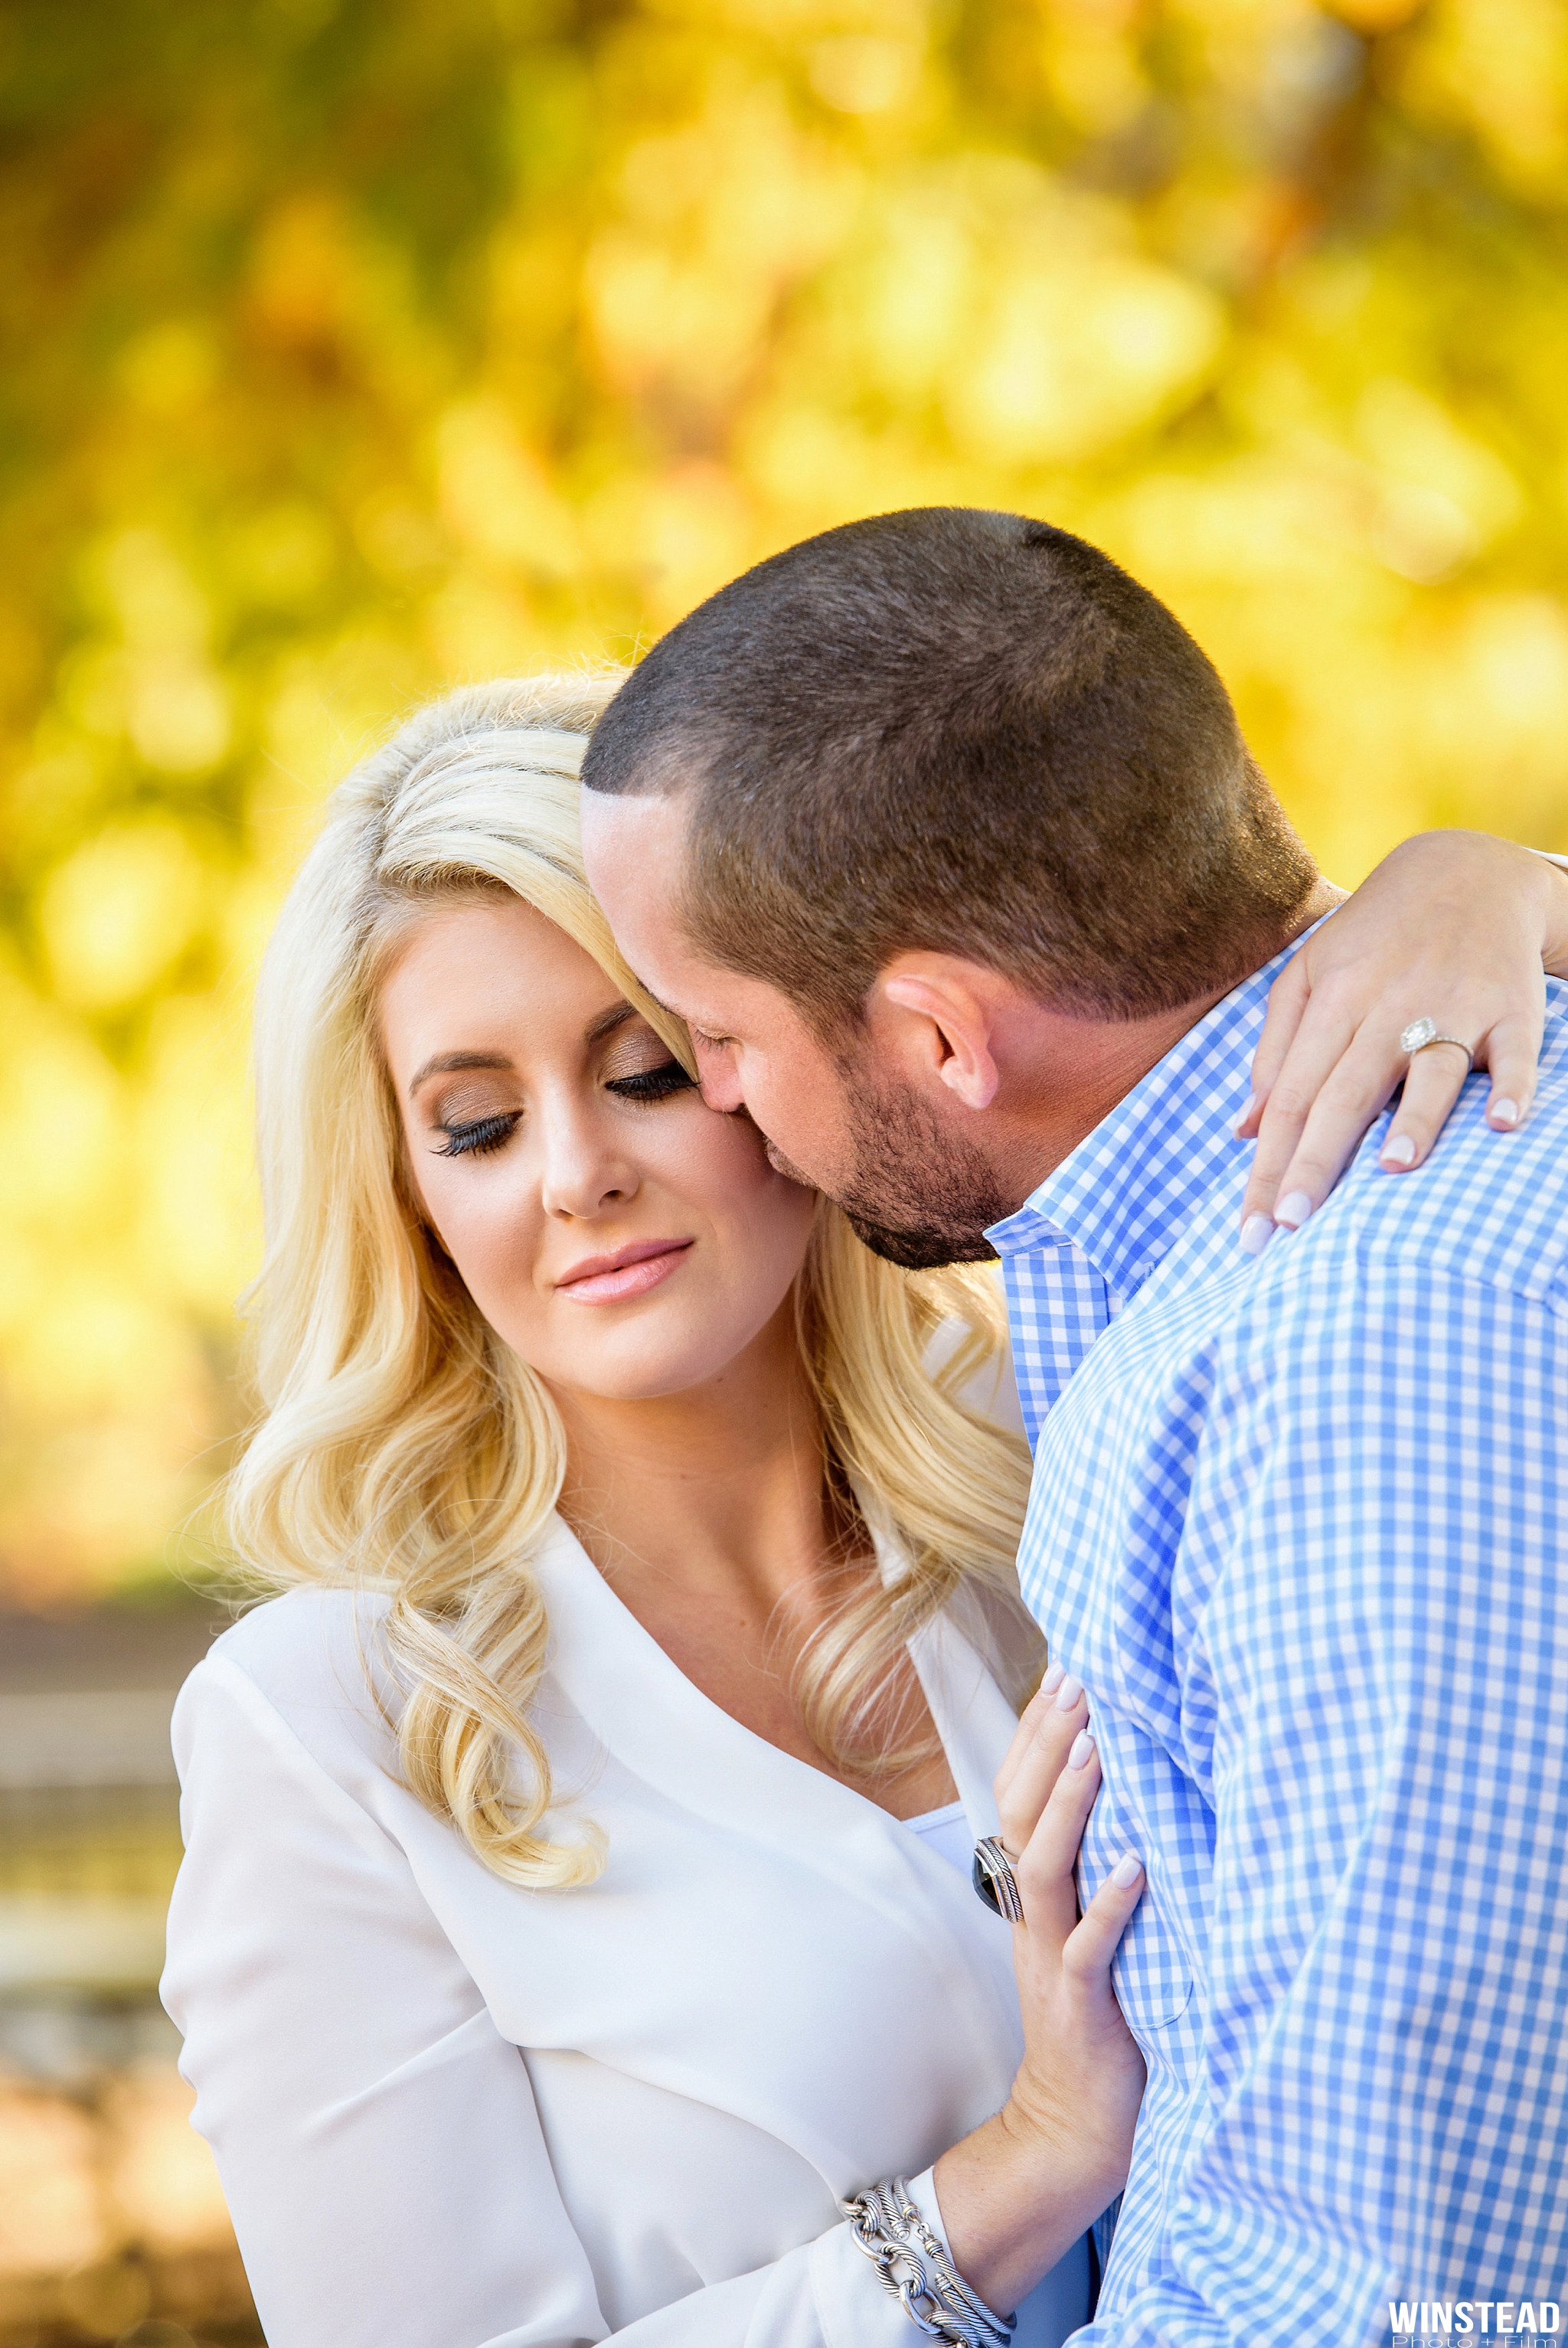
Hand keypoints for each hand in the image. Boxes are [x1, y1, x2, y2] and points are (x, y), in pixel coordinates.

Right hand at [932, 1669, 1144, 2316]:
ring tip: (1096, 1750)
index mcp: (1033, 1892)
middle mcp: (1033, 1914)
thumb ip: (1095, 1864)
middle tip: (1078, 1680)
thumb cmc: (1098, 2014)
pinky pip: (1088, 1948)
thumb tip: (1134, 1789)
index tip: (1064, 1670)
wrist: (1074, 2125)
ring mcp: (1052, 1956)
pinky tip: (1139, 1864)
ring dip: (1067, 1805)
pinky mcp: (1083, 2004)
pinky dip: (1111, 1905)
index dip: (1036, 1733)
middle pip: (1019, 1812)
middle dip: (1046, 1744)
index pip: (1018, 1794)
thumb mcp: (1088, 1926)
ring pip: (1043, 1867)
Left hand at [1238, 832, 1567, 1246]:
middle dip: (1317, 1161)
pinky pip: (1518, 1052)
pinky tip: (1502, 1125)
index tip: (1255, 1229)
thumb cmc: (1375, 938)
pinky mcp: (1513, 1008)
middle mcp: (1389, 1007)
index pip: (1291, 1095)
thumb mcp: (1310, 975)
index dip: (1269, 1163)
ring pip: (1431, 1069)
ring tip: (1392, 1170)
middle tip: (1294, 1226)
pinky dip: (1514, 1087)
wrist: (1468, 871)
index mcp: (1333, 1003)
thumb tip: (1245, 1130)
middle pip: (1345, 1092)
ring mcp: (1454, 1006)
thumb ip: (1275, 1050)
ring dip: (1416, 1119)